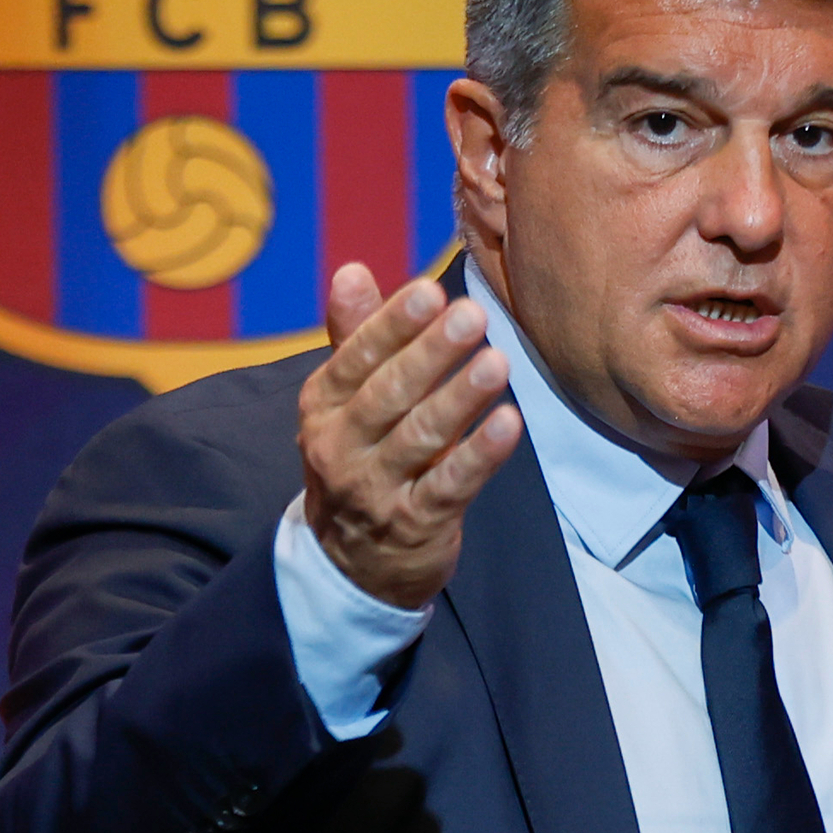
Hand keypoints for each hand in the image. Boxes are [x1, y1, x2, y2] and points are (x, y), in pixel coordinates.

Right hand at [297, 262, 523, 609]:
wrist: (352, 562)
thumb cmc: (363, 454)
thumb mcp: (347, 400)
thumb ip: (356, 336)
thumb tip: (351, 270)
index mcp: (322, 406)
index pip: (355, 358)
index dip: (393, 324)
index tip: (431, 290)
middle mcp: (339, 447)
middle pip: (388, 394)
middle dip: (431, 353)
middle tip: (473, 315)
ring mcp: (374, 490)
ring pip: (420, 438)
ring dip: (460, 399)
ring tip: (498, 363)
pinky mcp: (414, 525)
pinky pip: (450, 486)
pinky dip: (480, 455)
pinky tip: (510, 423)